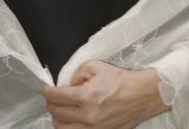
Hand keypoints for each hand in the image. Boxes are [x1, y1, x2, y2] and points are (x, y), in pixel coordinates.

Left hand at [42, 60, 170, 127]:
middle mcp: (89, 116)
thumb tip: (69, 84)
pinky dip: (71, 128)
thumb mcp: (96, 67)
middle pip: (57, 115)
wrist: (143, 95)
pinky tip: (72, 120)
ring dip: (58, 120)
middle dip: (51, 105)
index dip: (47, 92)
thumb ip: (78, 73)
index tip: (46, 89)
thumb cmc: (122, 80)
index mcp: (87, 97)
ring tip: (61, 110)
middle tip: (52, 98)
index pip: (57, 97)